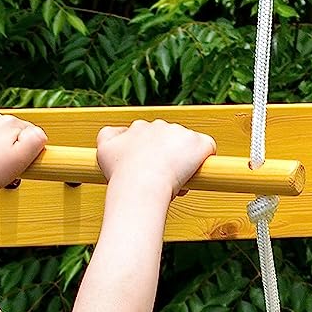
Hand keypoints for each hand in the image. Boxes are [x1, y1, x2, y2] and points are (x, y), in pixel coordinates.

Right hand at [96, 119, 216, 196]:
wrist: (141, 185)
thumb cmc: (122, 175)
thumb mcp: (103, 151)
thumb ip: (108, 136)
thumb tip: (117, 133)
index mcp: (140, 127)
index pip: (150, 139)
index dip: (151, 157)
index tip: (148, 172)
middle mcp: (161, 126)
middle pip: (170, 144)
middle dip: (168, 161)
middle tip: (161, 182)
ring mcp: (181, 133)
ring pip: (187, 149)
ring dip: (183, 165)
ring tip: (173, 185)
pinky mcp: (200, 143)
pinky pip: (208, 149)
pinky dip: (204, 162)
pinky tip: (194, 176)